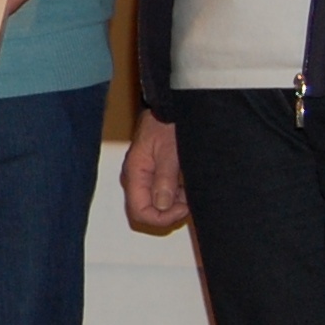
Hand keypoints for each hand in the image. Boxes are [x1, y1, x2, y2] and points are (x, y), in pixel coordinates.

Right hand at [120, 110, 188, 230]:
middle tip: (187, 202)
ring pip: (155, 205)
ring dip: (174, 204)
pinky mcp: (152, 173)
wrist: (168, 108)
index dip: (161, 217)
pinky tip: (185, 186)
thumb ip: (164, 179)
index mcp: (135, 173)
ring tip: (189, 191)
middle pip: (146, 211)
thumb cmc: (166, 123)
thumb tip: (162, 205)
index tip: (182, 208)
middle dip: (168, 212)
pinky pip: (160, 194)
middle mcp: (135, 177)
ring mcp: (143, 176)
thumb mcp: (169, 151)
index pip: (139, 211)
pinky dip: (175, 196)